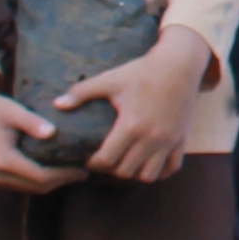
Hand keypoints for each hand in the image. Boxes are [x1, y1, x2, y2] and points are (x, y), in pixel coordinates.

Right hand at [0, 76, 83, 194]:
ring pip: (30, 189)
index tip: (83, 167)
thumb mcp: (14, 110)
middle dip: (61, 181)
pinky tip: (54, 170)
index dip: (64, 175)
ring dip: (52, 183)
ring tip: (72, 171)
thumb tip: (52, 132)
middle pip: (37, 187)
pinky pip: (22, 185)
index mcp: (3, 160)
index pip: (40, 176)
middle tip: (82, 171)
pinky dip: (40, 181)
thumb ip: (32, 122)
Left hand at [58, 24, 216, 184]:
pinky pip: (171, 168)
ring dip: (134, 173)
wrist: (180, 64)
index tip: (89, 157)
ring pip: (148, 175)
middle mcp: (152, 137)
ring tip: (126, 162)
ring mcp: (169, 141)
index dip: (94, 163)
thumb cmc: (142, 71)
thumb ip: (82, 92)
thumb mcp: (111, 79)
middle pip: (125, 171)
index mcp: (132, 124)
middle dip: (110, 169)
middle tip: (104, 160)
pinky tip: (148, 161)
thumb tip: (57, 104)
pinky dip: (159, 170)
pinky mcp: (182, 140)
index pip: (108, 159)